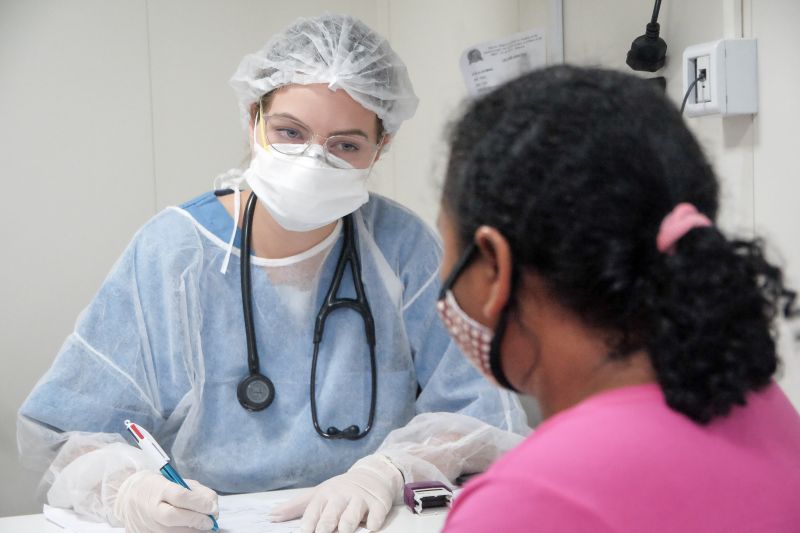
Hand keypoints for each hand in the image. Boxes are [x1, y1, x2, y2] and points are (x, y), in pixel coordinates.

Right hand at [112, 470, 217, 532]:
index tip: (212, 508)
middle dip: (197, 520)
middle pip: (175, 517)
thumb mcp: (179, 482)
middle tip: (209, 522)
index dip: (199, 503)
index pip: (180, 496)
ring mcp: (146, 524)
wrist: (128, 498)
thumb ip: (198, 492)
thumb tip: (213, 507)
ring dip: (192, 531)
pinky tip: (188, 529)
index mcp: (159, 489)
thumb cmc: (159, 488)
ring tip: (200, 526)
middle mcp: (151, 508)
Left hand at [271, 454, 402, 532]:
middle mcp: (341, 496)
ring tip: (343, 531)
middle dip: (324, 528)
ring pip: (350, 518)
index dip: (307, 525)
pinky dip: (372, 524)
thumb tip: (271, 516)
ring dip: (345, 527)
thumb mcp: (319, 494)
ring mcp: (361, 500)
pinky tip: (370, 527)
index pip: (312, 512)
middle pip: (330, 517)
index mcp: (325, 495)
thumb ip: (296, 506)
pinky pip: (376, 518)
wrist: (373, 475)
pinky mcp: (379, 505)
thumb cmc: (341, 490)